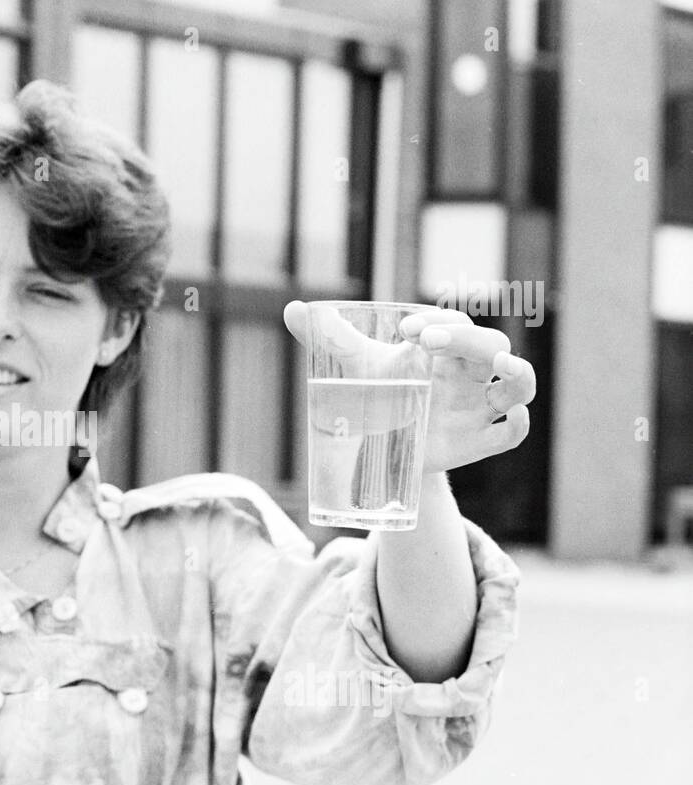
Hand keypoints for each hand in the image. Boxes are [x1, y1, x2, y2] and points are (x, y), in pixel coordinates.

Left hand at [283, 301, 536, 472]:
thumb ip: (330, 340)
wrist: (384, 449)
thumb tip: (291, 309)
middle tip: (427, 342)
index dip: (439, 321)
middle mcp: (469, 373)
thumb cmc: (382, 395)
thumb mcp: (358, 368)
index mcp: (444, 348)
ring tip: (502, 368)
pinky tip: (510, 417)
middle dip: (466, 340)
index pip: (456, 324)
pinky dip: (518, 424)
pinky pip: (512, 432)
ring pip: (519, 384)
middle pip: (491, 346)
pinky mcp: (479, 441)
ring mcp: (478, 407)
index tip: (406, 329)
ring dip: (518, 375)